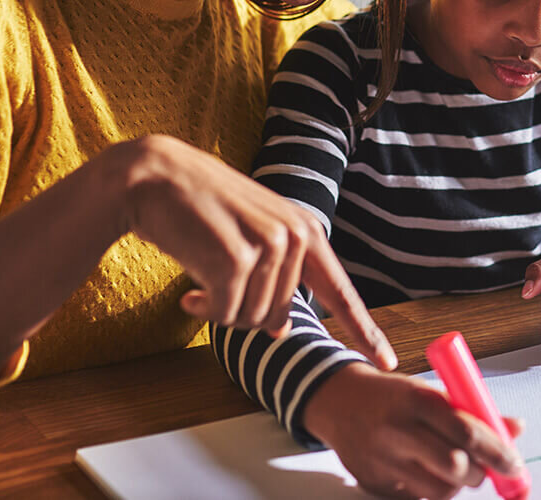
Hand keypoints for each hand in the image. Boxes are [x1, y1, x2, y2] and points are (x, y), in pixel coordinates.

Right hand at [112, 135, 395, 368]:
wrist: (154, 178)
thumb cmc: (199, 210)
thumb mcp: (250, 238)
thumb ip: (275, 278)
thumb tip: (281, 330)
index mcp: (305, 231)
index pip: (339, 290)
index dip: (364, 330)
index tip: (387, 361)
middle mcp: (295, 236)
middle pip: (278, 316)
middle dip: (242, 311)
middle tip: (214, 283)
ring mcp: (269, 246)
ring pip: (251, 319)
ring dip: (220, 308)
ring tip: (201, 276)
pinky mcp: (236, 259)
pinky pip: (224, 314)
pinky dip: (203, 309)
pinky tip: (188, 289)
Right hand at [303, 363, 525, 499]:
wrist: (338, 401)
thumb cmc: (392, 396)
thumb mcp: (430, 391)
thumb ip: (472, 411)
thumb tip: (515, 428)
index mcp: (415, 399)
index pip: (466, 431)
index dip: (497, 451)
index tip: (514, 463)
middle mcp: (397, 430)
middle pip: (455, 466)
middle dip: (479, 472)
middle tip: (483, 467)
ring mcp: (383, 460)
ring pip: (440, 491)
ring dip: (456, 484)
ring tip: (450, 466)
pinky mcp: (374, 484)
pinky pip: (418, 499)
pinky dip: (431, 489)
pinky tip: (423, 470)